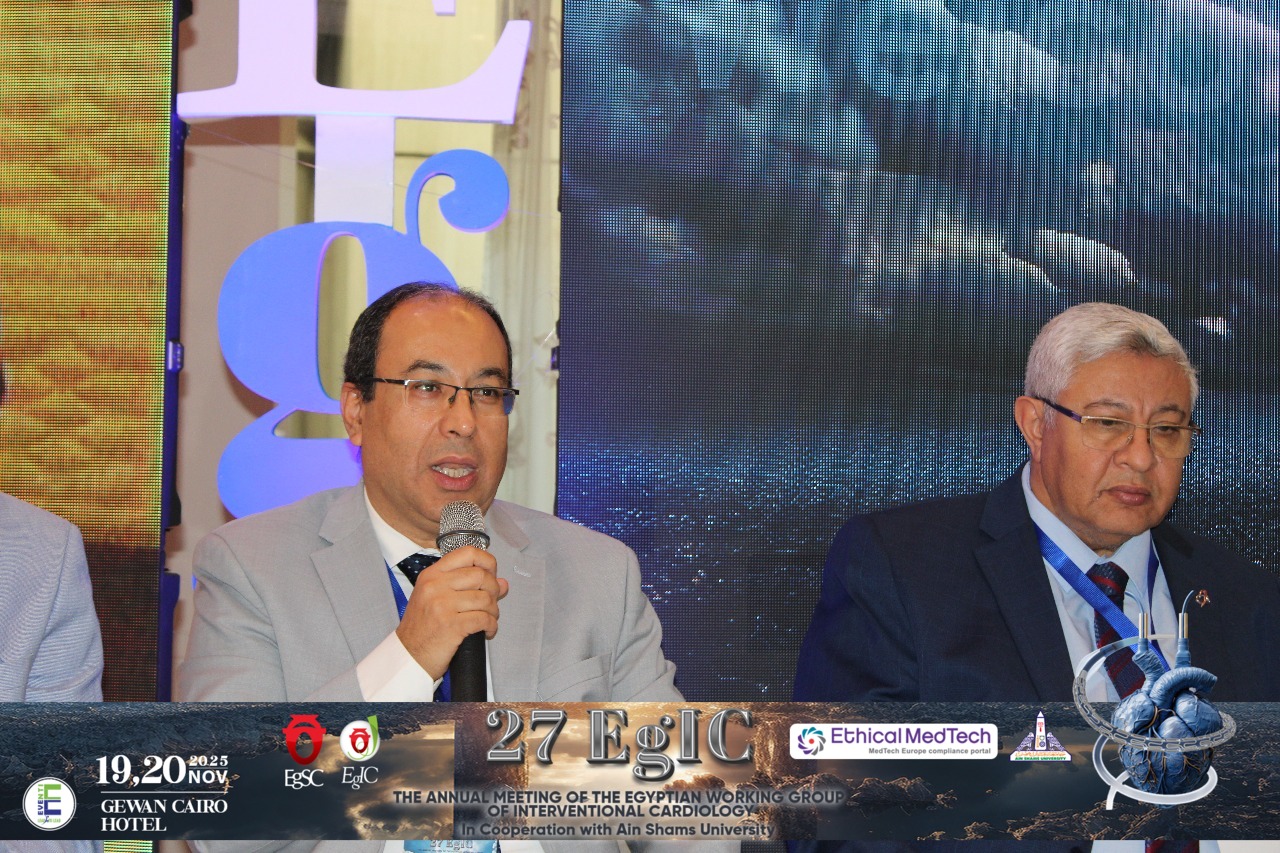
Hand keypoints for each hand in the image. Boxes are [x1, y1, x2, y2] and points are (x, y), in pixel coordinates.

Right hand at [395, 546, 508, 679]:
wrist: (409, 655)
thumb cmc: (423, 627)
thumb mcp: (438, 598)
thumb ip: (467, 586)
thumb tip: (502, 583)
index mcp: (432, 574)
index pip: (467, 553)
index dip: (487, 561)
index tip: (491, 574)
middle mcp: (435, 585)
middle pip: (480, 575)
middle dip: (493, 590)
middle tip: (491, 602)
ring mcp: (442, 605)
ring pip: (485, 598)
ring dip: (494, 611)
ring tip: (488, 618)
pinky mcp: (451, 625)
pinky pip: (484, 619)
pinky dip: (491, 626)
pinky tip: (487, 630)